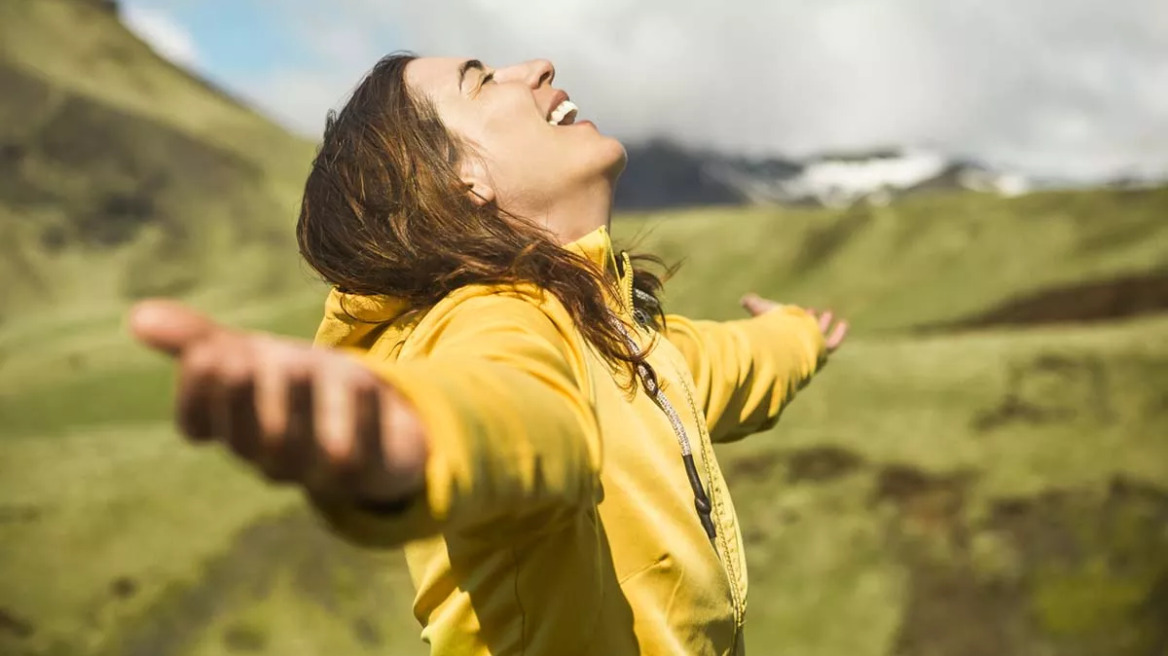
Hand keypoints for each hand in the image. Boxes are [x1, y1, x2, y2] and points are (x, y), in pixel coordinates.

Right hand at [128, 300, 426, 504]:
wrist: (380, 424)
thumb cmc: (298, 387)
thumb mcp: (250, 356)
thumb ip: (198, 341)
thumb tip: (136, 315)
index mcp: (235, 430)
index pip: (197, 424)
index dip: (197, 392)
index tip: (208, 352)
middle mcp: (272, 456)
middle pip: (247, 436)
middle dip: (244, 393)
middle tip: (246, 355)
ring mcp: (319, 470)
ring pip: (299, 449)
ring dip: (297, 402)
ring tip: (298, 362)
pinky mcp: (370, 471)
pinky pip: (357, 455)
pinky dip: (358, 415)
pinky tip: (362, 379)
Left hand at [740, 293, 847, 353]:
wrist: (783, 342)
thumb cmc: (771, 328)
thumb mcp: (762, 311)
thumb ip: (754, 304)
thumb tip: (744, 299)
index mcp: (779, 338)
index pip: (786, 330)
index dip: (792, 319)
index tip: (800, 308)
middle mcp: (794, 346)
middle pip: (802, 334)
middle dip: (808, 321)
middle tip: (813, 311)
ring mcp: (808, 349)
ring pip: (818, 338)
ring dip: (823, 325)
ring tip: (829, 312)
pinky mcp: (821, 351)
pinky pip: (832, 344)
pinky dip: (839, 334)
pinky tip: (844, 324)